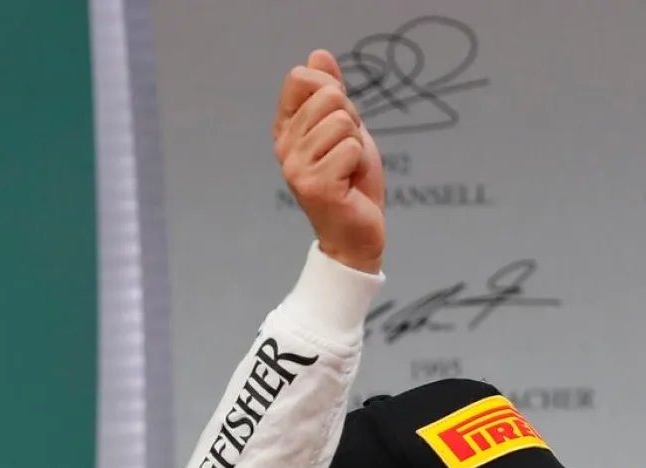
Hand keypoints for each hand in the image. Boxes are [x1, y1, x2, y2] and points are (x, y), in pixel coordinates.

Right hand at [272, 50, 384, 273]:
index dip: (333, 92)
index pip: (301, 77)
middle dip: (352, 122)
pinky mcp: (315, 185)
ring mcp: (296, 166)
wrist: (358, 234)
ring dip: (357, 146)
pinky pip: (351, 149)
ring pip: (342, 123)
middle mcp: (284, 145)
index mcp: (286, 127)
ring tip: (349, 171)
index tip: (339, 125)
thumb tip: (319, 54)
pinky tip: (351, 185)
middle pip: (329, 97)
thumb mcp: (345, 128)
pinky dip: (360, 165)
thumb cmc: (353, 183)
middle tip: (349, 154)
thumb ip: (331, 92)